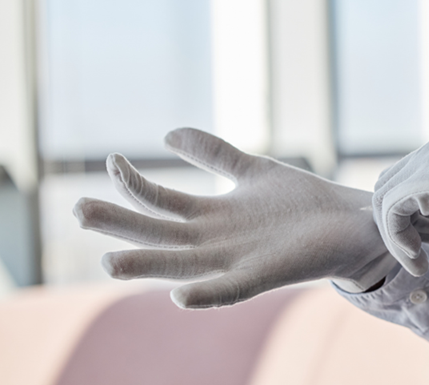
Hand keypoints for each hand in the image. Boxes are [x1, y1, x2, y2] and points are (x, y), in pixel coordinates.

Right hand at [74, 128, 396, 307]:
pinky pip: (231, 290)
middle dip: (121, 225)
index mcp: (211, 216)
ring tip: (110, 261)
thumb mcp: (252, 170)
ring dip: (150, 264)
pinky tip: (181, 295)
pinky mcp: (267, 275)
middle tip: (79, 210)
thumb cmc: (301, 202)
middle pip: (160, 234)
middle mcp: (217, 241)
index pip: (159, 203)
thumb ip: (213, 153)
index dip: (133, 184)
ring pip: (184, 265)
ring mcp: (239, 260)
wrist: (350, 223)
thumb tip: (167, 133)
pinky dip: (207, 294)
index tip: (111, 159)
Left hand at [372, 132, 428, 280]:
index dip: (400, 215)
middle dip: (393, 224)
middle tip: (416, 251)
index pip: (398, 177)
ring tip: (417, 259)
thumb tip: (394, 206)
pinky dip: (398, 240)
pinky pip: (392, 211)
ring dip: (395, 236)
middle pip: (386, 184)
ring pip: (385, 198)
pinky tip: (418, 259)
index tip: (421, 242)